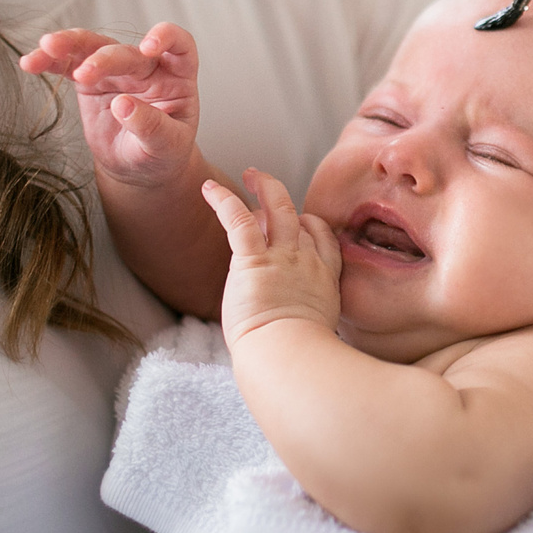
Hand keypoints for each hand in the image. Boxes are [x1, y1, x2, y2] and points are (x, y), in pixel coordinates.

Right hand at [22, 24, 203, 191]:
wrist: (139, 168)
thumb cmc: (162, 154)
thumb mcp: (166, 147)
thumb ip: (151, 126)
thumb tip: (123, 105)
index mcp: (177, 76)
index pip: (179, 44)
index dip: (166, 37)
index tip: (148, 47)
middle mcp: (147, 66)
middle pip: (125, 51)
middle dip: (104, 59)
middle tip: (84, 75)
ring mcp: (116, 70)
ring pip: (92, 46)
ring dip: (68, 44)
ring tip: (46, 48)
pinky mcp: (90, 80)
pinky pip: (68, 64)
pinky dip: (50, 61)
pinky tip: (31, 63)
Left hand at [203, 171, 342, 344]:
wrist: (288, 358)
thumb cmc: (298, 360)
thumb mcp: (315, 337)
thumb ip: (309, 325)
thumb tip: (299, 338)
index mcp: (323, 282)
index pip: (323, 240)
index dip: (311, 226)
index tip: (299, 222)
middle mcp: (307, 263)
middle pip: (302, 218)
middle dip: (285, 198)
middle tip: (267, 185)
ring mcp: (283, 258)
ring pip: (278, 208)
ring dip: (264, 185)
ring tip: (249, 173)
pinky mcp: (253, 261)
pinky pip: (238, 220)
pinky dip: (223, 200)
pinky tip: (209, 189)